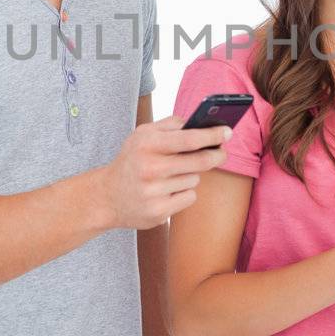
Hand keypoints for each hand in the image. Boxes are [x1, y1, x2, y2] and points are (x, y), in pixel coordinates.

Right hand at [97, 117, 232, 230]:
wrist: (107, 197)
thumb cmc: (132, 160)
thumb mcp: (142, 135)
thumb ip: (170, 125)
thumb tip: (201, 123)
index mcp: (147, 144)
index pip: (188, 139)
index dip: (212, 135)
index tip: (227, 132)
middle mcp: (150, 168)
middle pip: (198, 162)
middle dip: (215, 156)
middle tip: (221, 153)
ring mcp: (154, 192)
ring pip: (194, 179)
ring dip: (191, 176)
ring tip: (171, 176)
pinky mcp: (158, 212)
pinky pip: (189, 197)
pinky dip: (184, 193)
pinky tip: (168, 191)